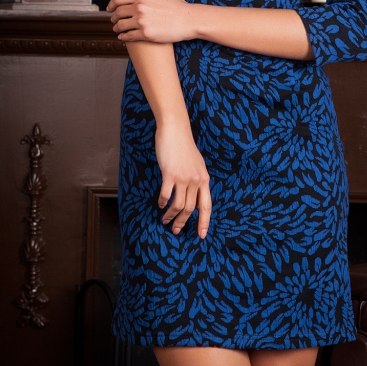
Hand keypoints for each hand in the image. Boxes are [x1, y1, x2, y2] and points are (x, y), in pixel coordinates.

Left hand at [107, 0, 194, 42]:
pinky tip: (123, 37)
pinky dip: (123, 37)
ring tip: (117, 29)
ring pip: (121, 25)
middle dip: (113, 17)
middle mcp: (139, 8)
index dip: (111, 4)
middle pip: (118, 13)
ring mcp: (142, 22)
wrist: (188, 19)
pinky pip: (128, 36)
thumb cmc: (177, 4)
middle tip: (113, 20)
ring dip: (116, 27)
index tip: (109, 9)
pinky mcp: (145, 34)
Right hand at [155, 123, 211, 238]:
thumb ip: (197, 180)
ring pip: (178, 205)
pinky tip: (159, 204)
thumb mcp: (197, 165)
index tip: (202, 235)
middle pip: (191, 209)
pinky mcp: (170, 174)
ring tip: (165, 220)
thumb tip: (194, 197)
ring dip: (171, 215)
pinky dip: (162, 202)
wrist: (175, 130)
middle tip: (176, 231)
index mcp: (204, 179)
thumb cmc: (184, 147)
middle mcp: (196, 180)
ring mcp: (183, 177)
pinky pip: (166, 195)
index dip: (204, 222)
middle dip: (183, 222)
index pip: (207, 205)